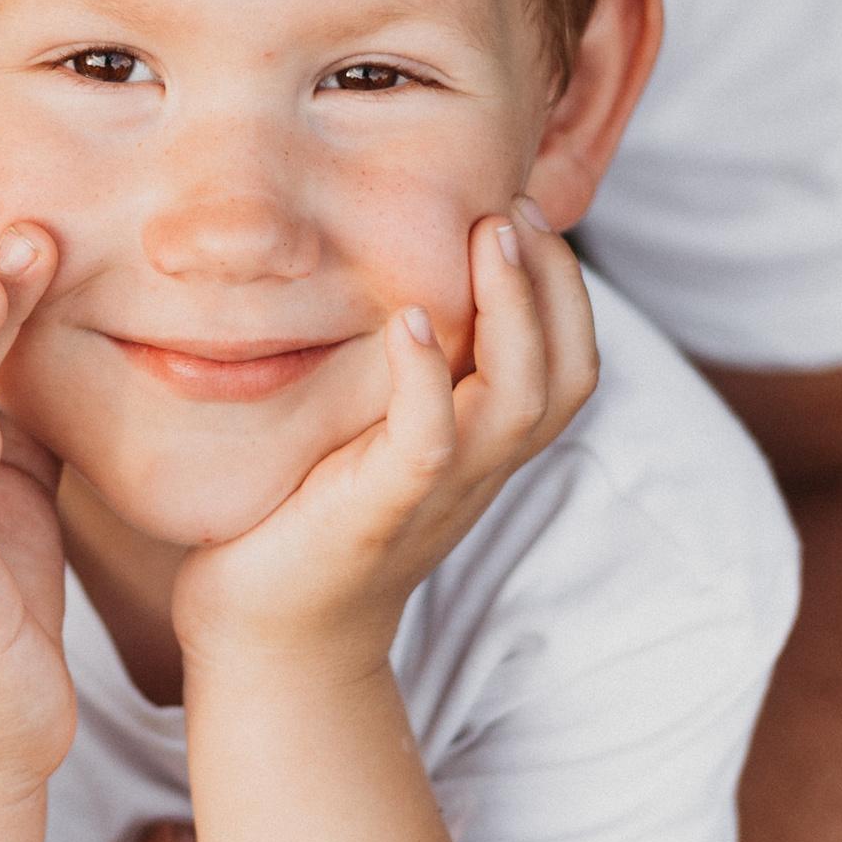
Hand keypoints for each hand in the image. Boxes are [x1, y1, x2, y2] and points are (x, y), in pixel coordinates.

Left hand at [173, 204, 598, 678]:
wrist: (269, 635)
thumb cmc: (311, 517)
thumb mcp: (374, 431)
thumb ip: (402, 372)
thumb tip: (388, 272)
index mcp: (487, 445)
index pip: (572, 359)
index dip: (565, 285)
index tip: (522, 208)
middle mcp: (480, 468)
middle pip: (569, 371)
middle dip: (555, 281)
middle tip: (514, 206)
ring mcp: (438, 492)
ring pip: (521, 400)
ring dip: (513, 311)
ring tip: (487, 239)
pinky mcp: (381, 511)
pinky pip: (429, 442)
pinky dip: (425, 379)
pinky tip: (406, 320)